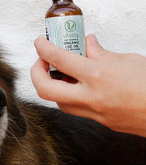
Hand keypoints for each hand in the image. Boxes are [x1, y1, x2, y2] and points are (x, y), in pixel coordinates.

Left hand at [31, 34, 145, 136]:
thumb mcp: (128, 60)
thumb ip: (102, 53)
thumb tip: (88, 44)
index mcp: (97, 76)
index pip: (59, 59)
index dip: (43, 48)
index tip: (39, 42)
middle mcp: (91, 97)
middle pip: (45, 89)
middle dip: (36, 73)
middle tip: (41, 61)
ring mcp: (94, 113)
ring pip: (58, 102)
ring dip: (52, 86)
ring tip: (59, 72)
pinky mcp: (101, 122)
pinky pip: (76, 109)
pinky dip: (70, 96)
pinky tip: (78, 86)